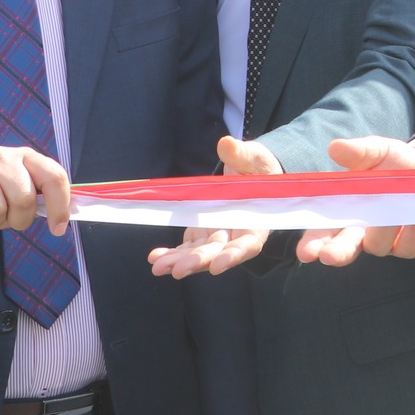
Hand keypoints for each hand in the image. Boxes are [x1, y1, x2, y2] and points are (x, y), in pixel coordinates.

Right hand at [0, 145, 70, 233]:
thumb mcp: (15, 191)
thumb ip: (37, 199)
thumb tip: (60, 221)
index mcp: (25, 157)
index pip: (54, 176)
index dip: (60, 206)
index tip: (57, 229)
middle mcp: (1, 155)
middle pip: (23, 199)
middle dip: (16, 219)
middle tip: (3, 218)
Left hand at [148, 136, 283, 277]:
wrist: (251, 174)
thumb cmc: (259, 169)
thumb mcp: (256, 158)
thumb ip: (243, 155)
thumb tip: (226, 144)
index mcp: (257, 222)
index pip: (248, 244)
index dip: (233, 256)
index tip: (216, 266)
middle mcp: (236, 235)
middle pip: (218, 253)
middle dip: (198, 261)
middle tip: (178, 270)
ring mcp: (217, 236)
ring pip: (199, 253)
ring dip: (180, 261)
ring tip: (158, 266)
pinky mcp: (202, 233)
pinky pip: (186, 246)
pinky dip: (172, 253)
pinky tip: (155, 257)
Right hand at [297, 136, 414, 266]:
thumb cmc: (395, 163)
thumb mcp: (380, 151)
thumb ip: (360, 152)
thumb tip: (335, 147)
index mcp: (343, 211)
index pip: (321, 232)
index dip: (312, 243)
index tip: (305, 252)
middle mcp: (360, 232)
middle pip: (343, 249)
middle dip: (336, 252)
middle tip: (328, 255)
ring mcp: (383, 242)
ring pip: (377, 246)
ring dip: (383, 229)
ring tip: (396, 207)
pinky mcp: (408, 246)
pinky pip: (406, 247)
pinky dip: (410, 233)